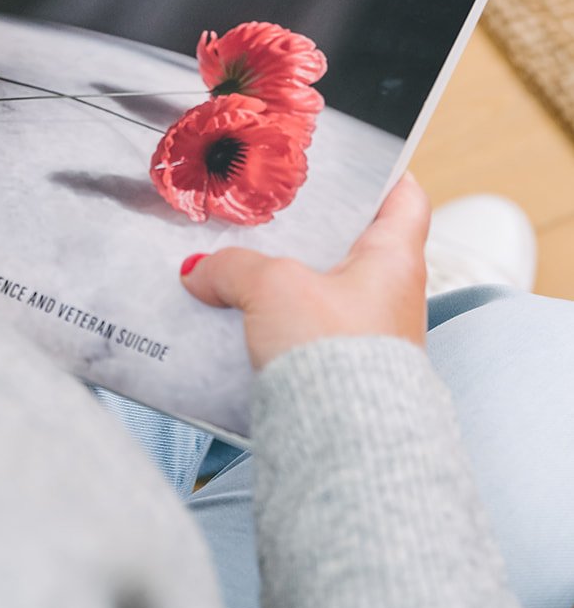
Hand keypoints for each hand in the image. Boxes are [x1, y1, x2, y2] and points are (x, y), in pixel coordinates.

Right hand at [179, 173, 429, 369]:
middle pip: (350, 244)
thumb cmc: (335, 357)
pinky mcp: (340, 374)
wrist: (344, 449)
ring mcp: (367, 338)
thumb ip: (234, 266)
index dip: (382, 171)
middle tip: (266, 211)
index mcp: (393, 259)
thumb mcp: (274, 287)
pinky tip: (234, 321)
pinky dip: (274, 323)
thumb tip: (201, 270)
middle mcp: (389, 296)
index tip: (352, 158)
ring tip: (235, 267)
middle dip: (307, 231)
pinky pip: (304, 333)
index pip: (405, 198)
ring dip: (283, 281)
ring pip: (321, 291)